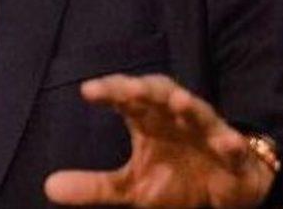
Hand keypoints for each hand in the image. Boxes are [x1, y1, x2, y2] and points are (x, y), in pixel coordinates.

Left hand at [44, 74, 274, 207]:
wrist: (226, 194)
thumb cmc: (176, 180)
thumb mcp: (132, 188)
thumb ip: (95, 185)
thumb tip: (49, 186)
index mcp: (150, 120)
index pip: (126, 98)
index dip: (110, 91)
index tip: (88, 91)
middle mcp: (177, 117)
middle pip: (160, 93)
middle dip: (146, 88)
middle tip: (128, 87)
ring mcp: (207, 132)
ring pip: (199, 111)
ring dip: (190, 106)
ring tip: (178, 101)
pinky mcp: (234, 153)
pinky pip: (234, 146)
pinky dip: (231, 143)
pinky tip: (227, 143)